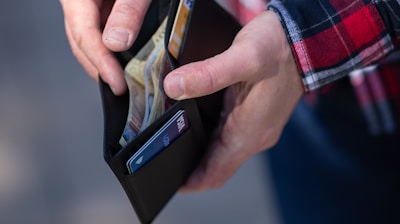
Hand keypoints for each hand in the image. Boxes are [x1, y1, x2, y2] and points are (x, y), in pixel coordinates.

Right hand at [60, 0, 150, 94]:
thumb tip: (117, 43)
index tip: (117, 84)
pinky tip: (123, 63)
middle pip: (81, 43)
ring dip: (103, 64)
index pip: (83, 35)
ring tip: (122, 82)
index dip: (101, 63)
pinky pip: (100, 34)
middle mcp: (77, 3)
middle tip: (120, 89)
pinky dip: (110, 52)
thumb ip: (128, 9)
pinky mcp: (100, 10)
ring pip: (88, 41)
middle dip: (100, 70)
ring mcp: (86, 7)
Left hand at [163, 11, 303, 191]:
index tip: (167, 182)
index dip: (191, 182)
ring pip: (223, 152)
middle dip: (190, 167)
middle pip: (217, 166)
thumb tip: (173, 86)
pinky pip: (230, 137)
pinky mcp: (257, 117)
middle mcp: (254, 136)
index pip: (216, 174)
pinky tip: (196, 125)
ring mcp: (257, 128)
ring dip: (200, 153)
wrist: (304, 40)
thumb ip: (208, 74)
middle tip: (161, 159)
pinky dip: (211, 138)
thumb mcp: (243, 57)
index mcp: (249, 133)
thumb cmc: (278, 48)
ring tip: (173, 144)